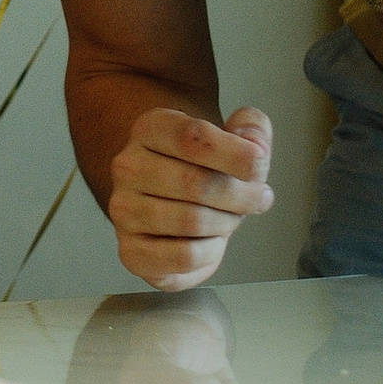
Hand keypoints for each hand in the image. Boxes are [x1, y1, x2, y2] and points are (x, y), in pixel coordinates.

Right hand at [106, 106, 272, 290]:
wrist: (174, 209)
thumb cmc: (206, 172)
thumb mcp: (235, 138)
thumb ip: (253, 128)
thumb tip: (254, 146)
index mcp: (151, 129)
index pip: (193, 137)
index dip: (236, 154)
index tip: (259, 166)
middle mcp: (128, 166)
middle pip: (198, 184)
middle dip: (242, 196)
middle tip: (256, 198)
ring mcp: (123, 210)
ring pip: (193, 221)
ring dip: (227, 223)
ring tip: (229, 217)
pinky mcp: (130, 251)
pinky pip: (185, 255)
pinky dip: (210, 252)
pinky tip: (209, 241)